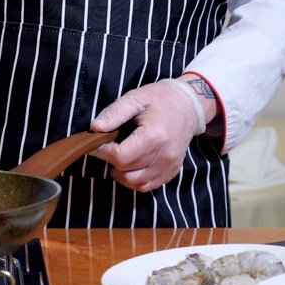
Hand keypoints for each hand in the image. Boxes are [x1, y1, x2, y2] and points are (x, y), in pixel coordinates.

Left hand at [90, 78, 208, 191]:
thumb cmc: (160, 99)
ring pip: (135, 182)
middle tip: (108, 146)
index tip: (98, 143)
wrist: (188, 106)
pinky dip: (134, 181)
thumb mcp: (135, 98)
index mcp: (154, 135)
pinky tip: (129, 167)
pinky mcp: (172, 171)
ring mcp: (169, 165)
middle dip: (111, 160)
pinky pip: (147, 186)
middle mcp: (164, 154)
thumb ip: (114, 113)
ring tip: (118, 157)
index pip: (120, 156)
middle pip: (126, 170)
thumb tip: (95, 128)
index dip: (103, 151)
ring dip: (120, 172)